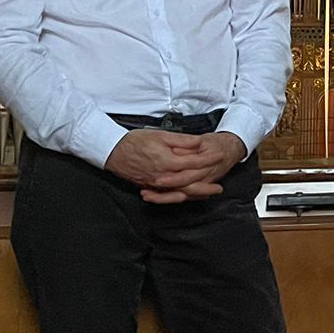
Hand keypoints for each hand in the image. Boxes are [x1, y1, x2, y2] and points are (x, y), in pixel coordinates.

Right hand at [107, 129, 248, 202]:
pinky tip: (188, 196)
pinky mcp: (150, 187)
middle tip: (220, 188)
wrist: (113, 151)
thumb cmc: (135, 141)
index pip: (194, 162)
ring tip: (208, 195)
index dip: (209, 159)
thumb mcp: (160, 135)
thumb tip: (200, 143)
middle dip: (206, 186)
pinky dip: (181, 197)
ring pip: (180, 193)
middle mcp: (163, 177)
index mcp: (167, 162)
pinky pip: (169, 196)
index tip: (220, 156)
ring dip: (196, 194)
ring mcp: (156, 184)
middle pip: (190, 184)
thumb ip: (182, 140)